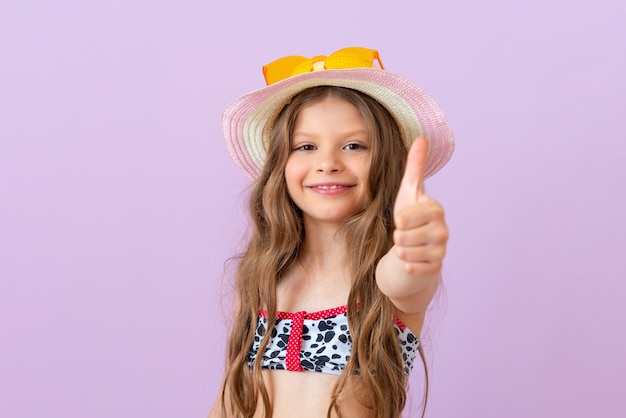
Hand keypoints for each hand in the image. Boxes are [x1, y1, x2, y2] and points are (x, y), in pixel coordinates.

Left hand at [393, 137, 448, 275]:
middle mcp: (443, 231)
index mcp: (436, 209)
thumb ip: (414, 166)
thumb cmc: (409, 217)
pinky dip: (406, 265)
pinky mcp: (436, 269)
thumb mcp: (408, 191)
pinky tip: (411, 260)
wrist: (414, 248)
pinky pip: (411, 268)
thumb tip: (421, 137)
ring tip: (407, 245)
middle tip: (405, 234)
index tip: (404, 219)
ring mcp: (442, 251)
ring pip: (404, 253)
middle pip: (402, 237)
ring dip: (400, 251)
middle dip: (397, 237)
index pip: (403, 218)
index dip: (397, 220)